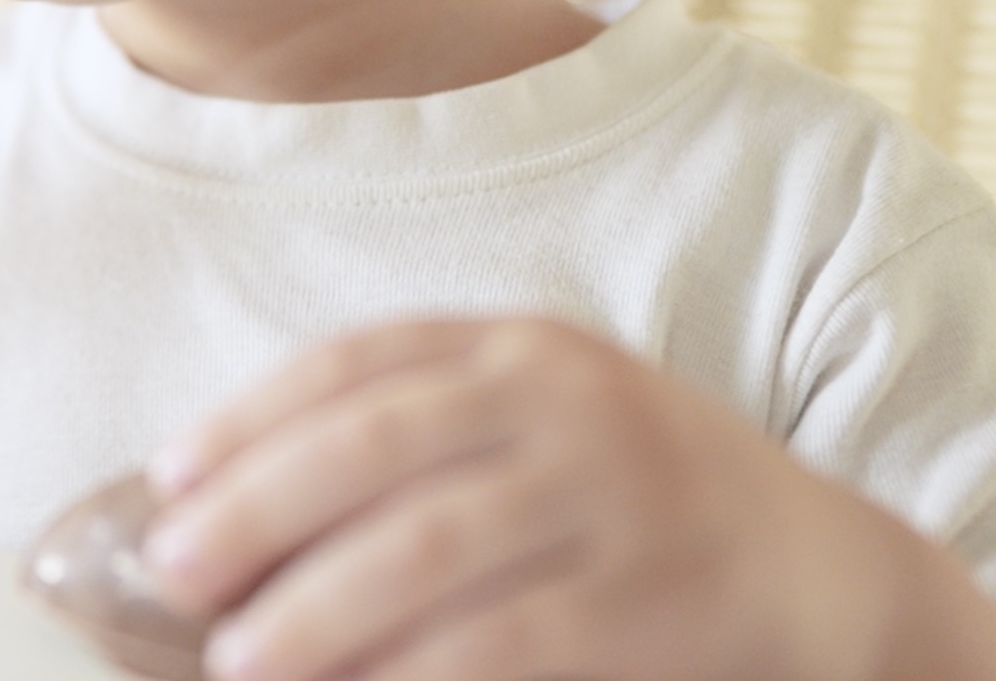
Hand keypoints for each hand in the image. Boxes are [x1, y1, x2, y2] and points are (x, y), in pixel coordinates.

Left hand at [137, 318, 915, 680]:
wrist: (830, 576)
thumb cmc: (640, 506)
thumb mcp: (547, 429)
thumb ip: (427, 440)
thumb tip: (237, 505)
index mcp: (524, 348)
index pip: (358, 363)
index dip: (250, 419)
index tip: (166, 480)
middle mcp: (569, 401)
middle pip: (375, 445)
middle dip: (256, 510)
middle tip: (174, 575)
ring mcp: (617, 494)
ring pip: (427, 547)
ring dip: (314, 609)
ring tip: (240, 660)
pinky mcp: (654, 598)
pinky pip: (503, 641)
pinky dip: (410, 675)